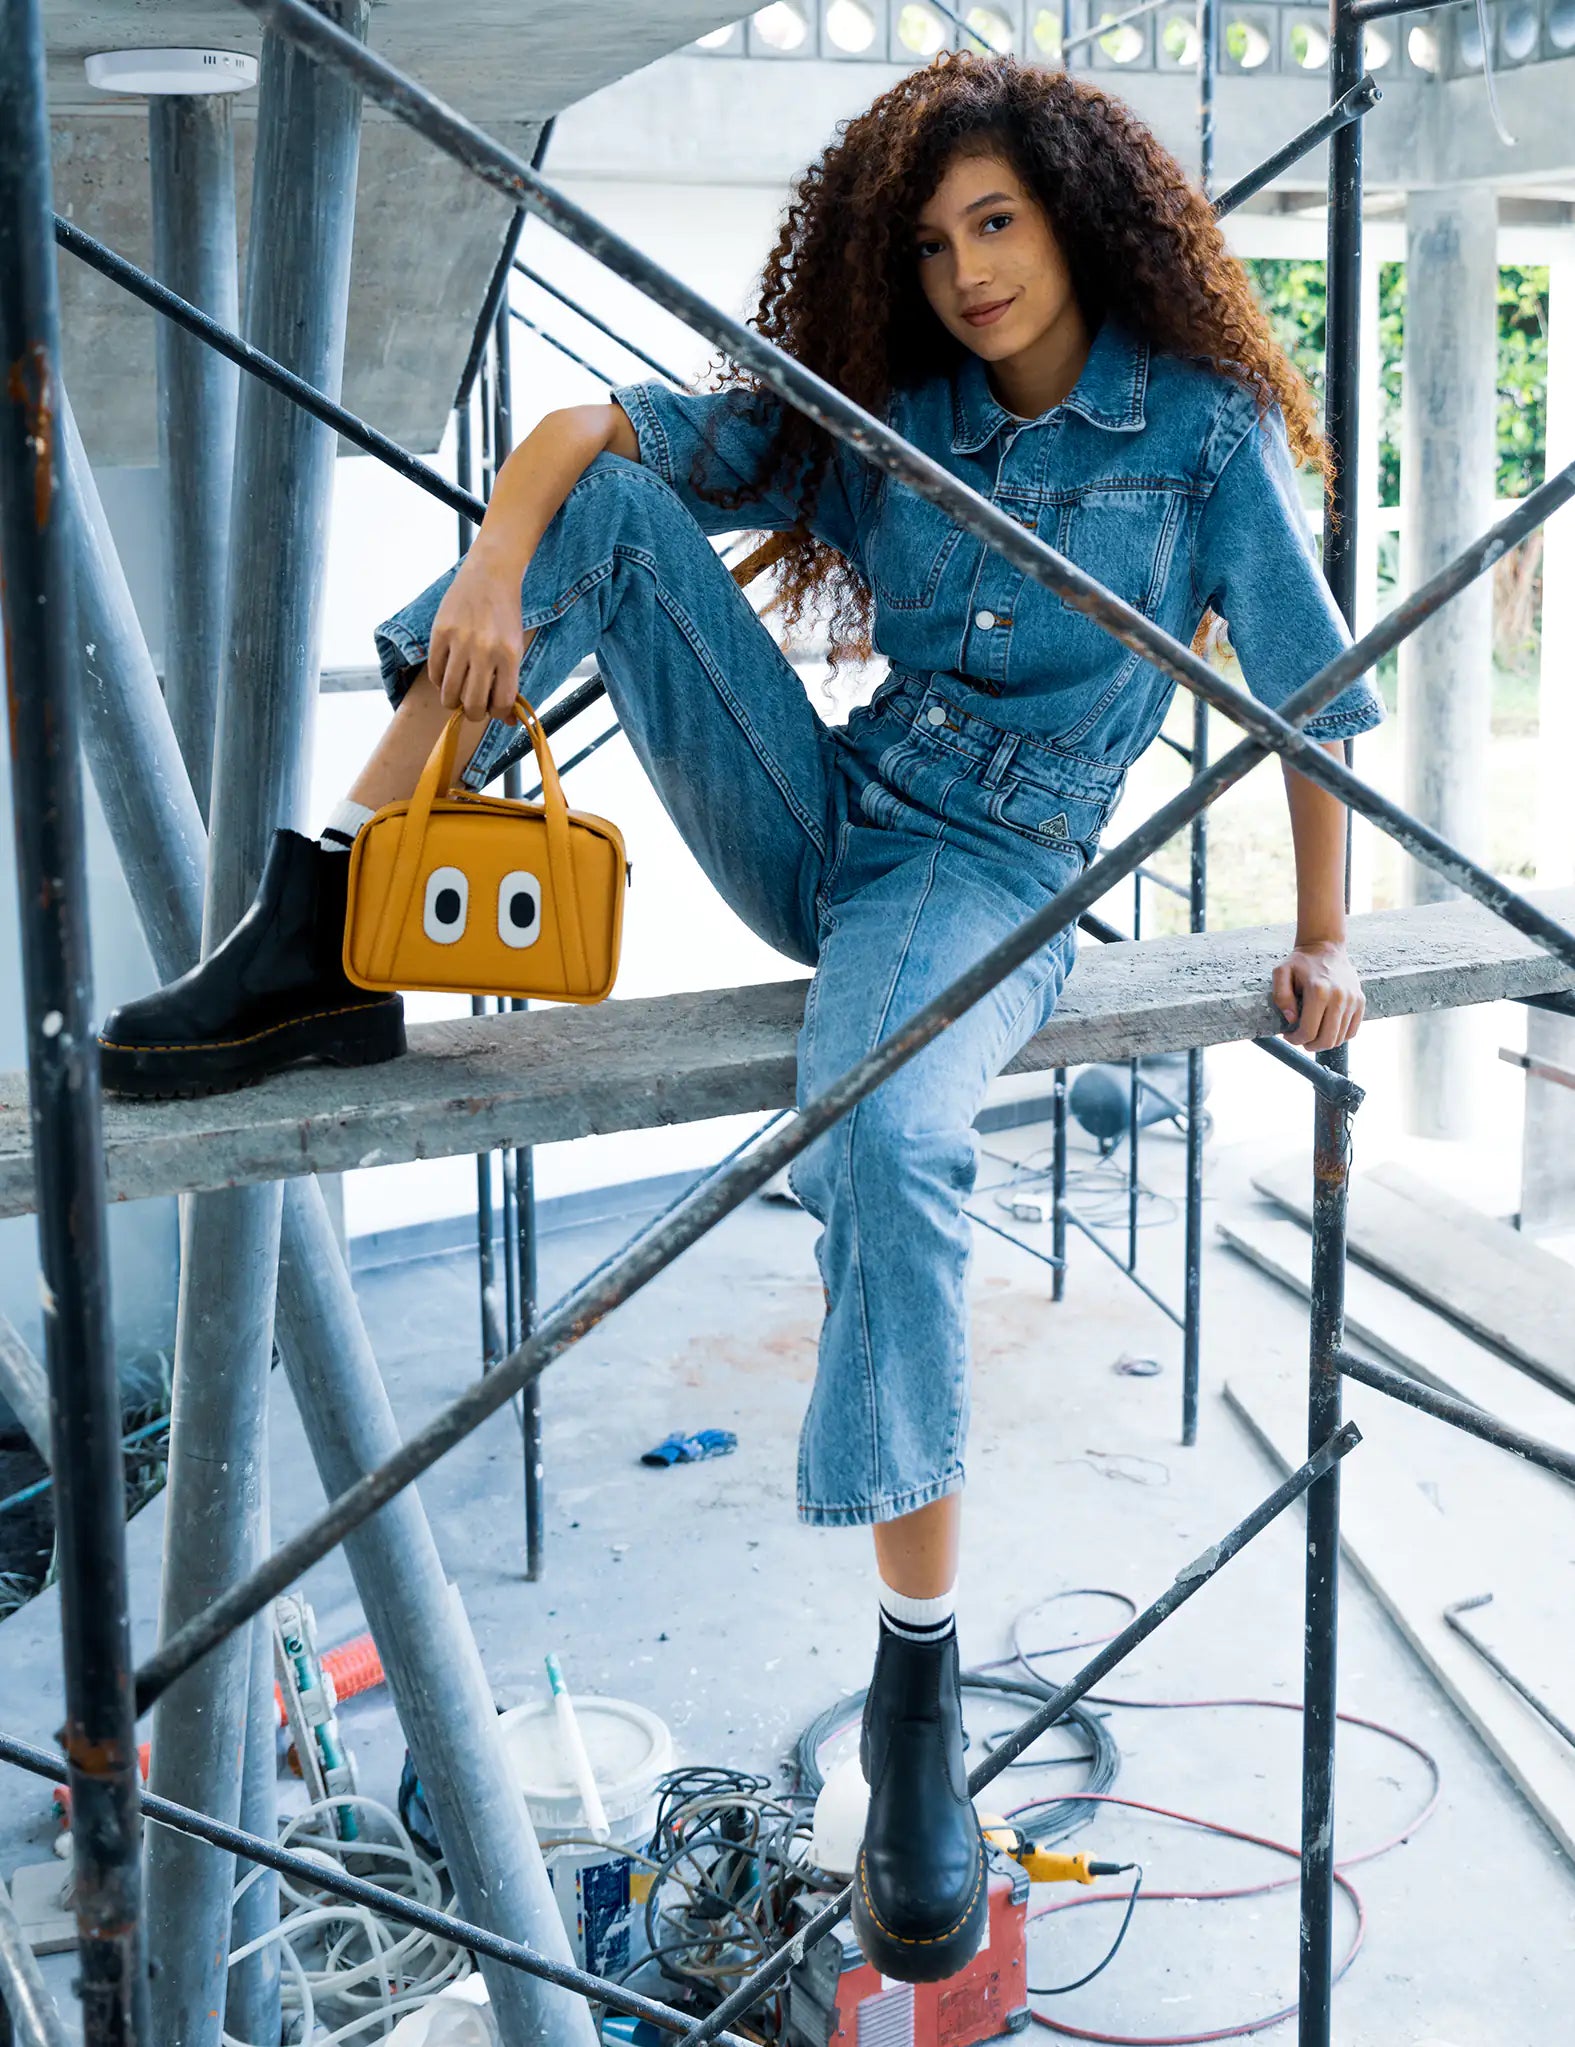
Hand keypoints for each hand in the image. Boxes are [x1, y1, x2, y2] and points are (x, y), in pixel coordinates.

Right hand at [427, 548, 525, 721]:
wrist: (491, 573)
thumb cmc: (506, 614)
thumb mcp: (515, 646)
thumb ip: (510, 681)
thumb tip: (507, 720)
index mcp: (509, 655)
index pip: (501, 703)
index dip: (497, 713)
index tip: (494, 709)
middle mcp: (484, 650)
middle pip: (473, 705)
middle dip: (473, 713)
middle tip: (473, 706)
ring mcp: (459, 641)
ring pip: (450, 694)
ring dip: (453, 702)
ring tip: (457, 696)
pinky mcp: (439, 633)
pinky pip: (435, 673)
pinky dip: (440, 682)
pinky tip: (448, 675)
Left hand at [1271, 939, 1364, 1051]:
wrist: (1326, 947)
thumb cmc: (1301, 962)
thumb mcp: (1281, 972)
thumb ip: (1281, 996)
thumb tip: (1291, 1020)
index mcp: (1318, 991)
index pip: (1308, 1031)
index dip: (1295, 1039)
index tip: (1288, 1036)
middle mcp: (1339, 997)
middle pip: (1326, 1039)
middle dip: (1310, 1045)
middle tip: (1301, 1040)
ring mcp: (1353, 1000)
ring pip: (1340, 1038)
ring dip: (1324, 1043)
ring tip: (1313, 1034)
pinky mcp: (1360, 1001)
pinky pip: (1352, 1031)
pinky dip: (1339, 1037)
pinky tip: (1326, 1029)